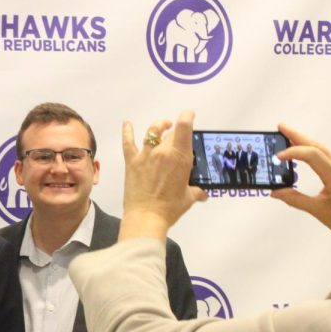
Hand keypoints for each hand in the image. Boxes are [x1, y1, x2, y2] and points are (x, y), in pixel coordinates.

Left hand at [119, 112, 206, 240]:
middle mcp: (163, 152)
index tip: (189, 114)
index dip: (187, 116)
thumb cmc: (169, 209)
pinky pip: (128, 142)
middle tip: (178, 137)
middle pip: (171, 132)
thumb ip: (197, 192)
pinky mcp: (132, 162)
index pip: (184, 126)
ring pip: (152, 131)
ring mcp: (146, 155)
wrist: (146, 217)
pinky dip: (127, 131)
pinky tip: (126, 123)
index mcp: (180, 158)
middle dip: (176, 132)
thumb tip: (204, 194)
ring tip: (162, 125)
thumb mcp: (188, 198)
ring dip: (159, 125)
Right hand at [269, 123, 330, 253]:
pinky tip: (301, 150)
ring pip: (320, 148)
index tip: (277, 157)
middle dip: (297, 135)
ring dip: (303, 140)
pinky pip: (324, 155)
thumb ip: (294, 199)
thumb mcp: (317, 210)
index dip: (293, 152)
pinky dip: (310, 150)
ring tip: (286, 134)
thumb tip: (275, 192)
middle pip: (316, 145)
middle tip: (280, 127)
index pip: (312, 155)